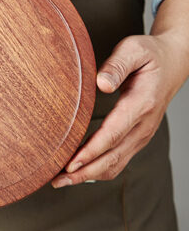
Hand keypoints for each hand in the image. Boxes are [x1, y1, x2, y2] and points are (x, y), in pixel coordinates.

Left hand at [51, 32, 187, 187]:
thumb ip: (117, 65)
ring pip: (116, 163)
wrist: (174, 62)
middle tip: (56, 181)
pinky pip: (118, 159)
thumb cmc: (150, 53)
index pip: (113, 134)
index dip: (91, 151)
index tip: (70, 164)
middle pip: (113, 157)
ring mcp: (142, 134)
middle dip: (84, 172)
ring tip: (61, 180)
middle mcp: (144, 125)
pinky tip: (79, 171)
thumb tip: (101, 83)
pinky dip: (98, 169)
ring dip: (89, 175)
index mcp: (141, 104)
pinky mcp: (137, 136)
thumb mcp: (134, 49)